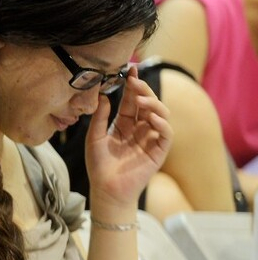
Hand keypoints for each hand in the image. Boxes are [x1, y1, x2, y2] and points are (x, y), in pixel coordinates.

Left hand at [85, 66, 172, 209]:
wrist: (105, 190)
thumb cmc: (98, 165)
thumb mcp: (94, 137)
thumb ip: (100, 117)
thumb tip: (104, 95)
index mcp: (124, 124)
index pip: (131, 101)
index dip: (131, 86)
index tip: (129, 70)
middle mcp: (139, 129)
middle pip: (147, 104)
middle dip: (143, 90)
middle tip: (135, 81)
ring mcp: (150, 139)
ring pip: (160, 115)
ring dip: (154, 105)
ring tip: (141, 100)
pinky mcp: (158, 152)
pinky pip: (166, 135)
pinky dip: (162, 125)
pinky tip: (152, 118)